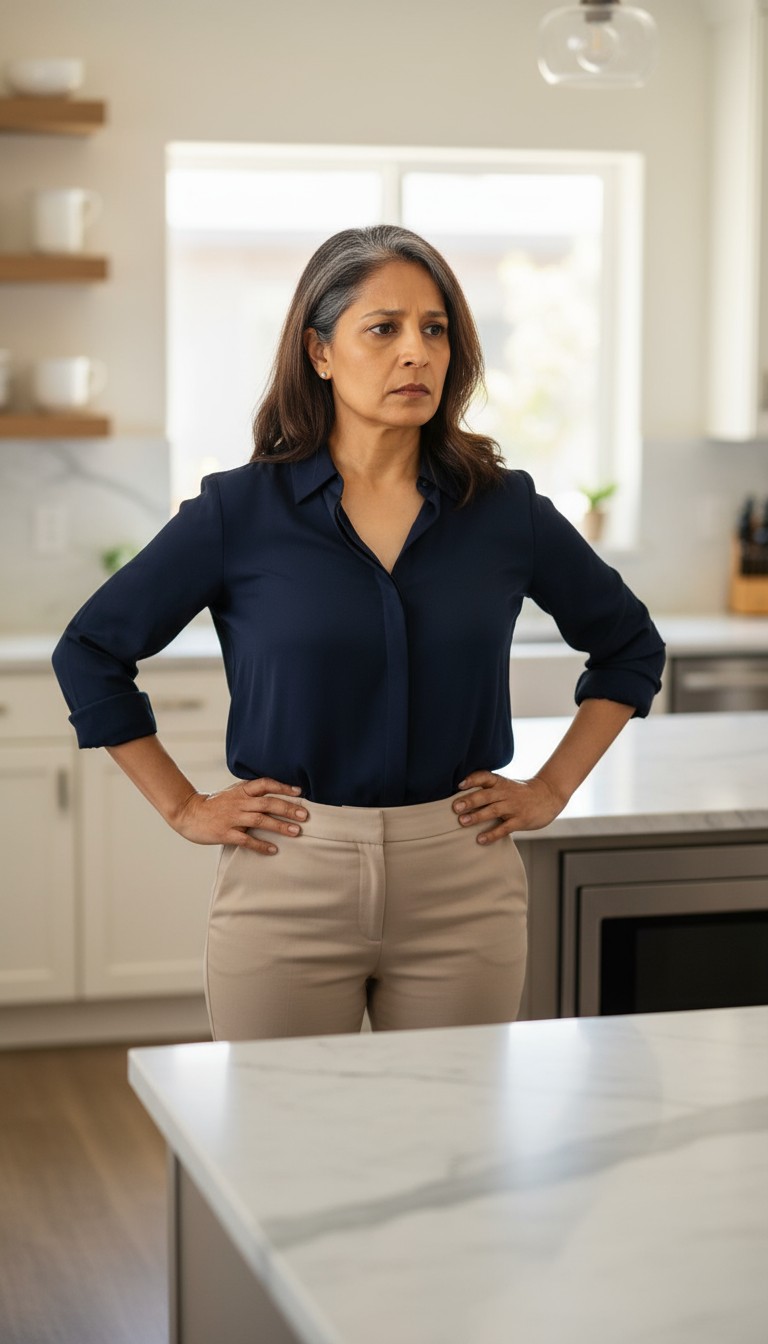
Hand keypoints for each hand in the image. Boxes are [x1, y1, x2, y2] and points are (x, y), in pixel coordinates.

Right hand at [173, 777, 307, 854]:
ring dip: (280, 826)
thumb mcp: (232, 793)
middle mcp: (239, 802)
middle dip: (288, 809)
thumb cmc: (214, 804)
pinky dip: (261, 845)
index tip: (299, 792)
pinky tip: (273, 849)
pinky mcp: (225, 833)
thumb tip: (275, 795)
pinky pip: (246, 840)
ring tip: (296, 832)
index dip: (283, 787)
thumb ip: (250, 793)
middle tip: (304, 815)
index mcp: (241, 791)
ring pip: (260, 820)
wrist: (188, 813)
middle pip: (267, 803)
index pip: (265, 784)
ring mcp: (232, 818)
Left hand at [452, 771, 566, 843]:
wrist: (549, 795)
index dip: (472, 779)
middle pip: (486, 795)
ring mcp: (514, 807)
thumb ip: (489, 789)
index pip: (485, 777)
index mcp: (501, 783)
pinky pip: (504, 828)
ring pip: (493, 810)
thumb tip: (462, 797)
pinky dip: (492, 834)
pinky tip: (481, 839)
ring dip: (477, 816)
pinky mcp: (521, 820)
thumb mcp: (506, 785)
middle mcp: (506, 793)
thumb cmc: (521, 792)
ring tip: (463, 822)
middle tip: (456, 807)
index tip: (460, 784)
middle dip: (470, 801)